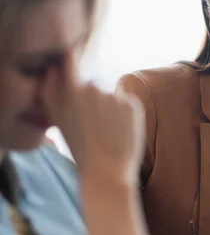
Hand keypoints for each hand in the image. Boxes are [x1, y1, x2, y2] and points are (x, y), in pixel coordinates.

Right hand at [41, 54, 144, 183]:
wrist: (106, 172)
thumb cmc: (81, 149)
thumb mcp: (59, 122)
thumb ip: (53, 93)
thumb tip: (53, 69)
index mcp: (69, 91)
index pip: (70, 61)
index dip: (72, 62)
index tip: (74, 67)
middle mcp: (90, 88)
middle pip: (94, 83)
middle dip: (95, 98)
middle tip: (95, 125)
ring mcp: (112, 94)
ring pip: (112, 94)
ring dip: (112, 107)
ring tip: (108, 132)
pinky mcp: (132, 102)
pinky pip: (128, 102)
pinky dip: (127, 114)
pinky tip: (121, 132)